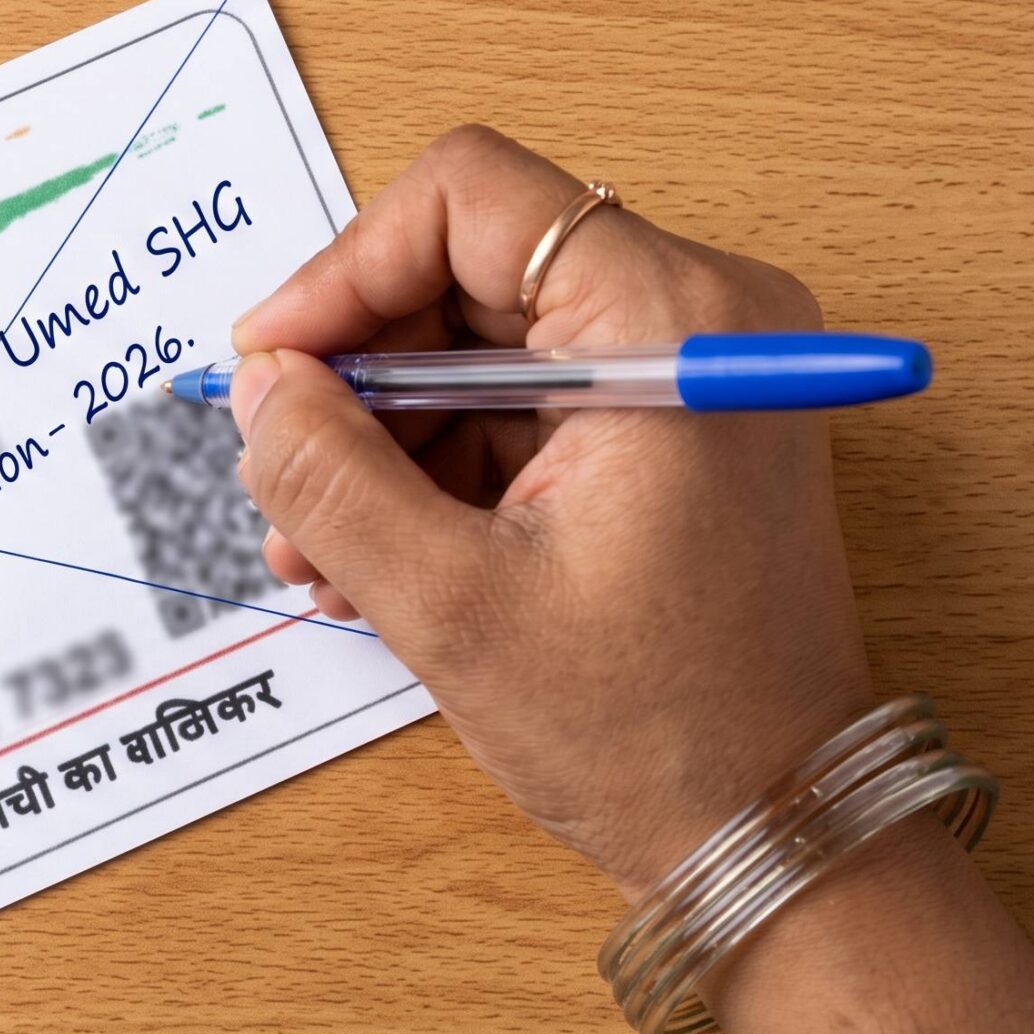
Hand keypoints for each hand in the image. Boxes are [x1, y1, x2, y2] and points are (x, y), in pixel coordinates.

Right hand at [231, 125, 874, 899]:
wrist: (773, 837)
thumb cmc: (657, 731)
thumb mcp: (451, 604)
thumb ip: (331, 477)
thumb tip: (259, 387)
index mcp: (670, 324)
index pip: (468, 196)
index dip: (345, 270)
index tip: (274, 365)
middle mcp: (694, 320)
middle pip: (464, 268)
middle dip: (354, 375)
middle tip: (281, 477)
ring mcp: (684, 377)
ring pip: (475, 345)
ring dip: (378, 437)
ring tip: (315, 549)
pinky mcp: (665, 434)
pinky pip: (514, 407)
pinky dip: (432, 469)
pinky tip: (370, 560)